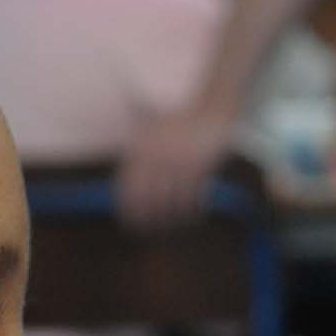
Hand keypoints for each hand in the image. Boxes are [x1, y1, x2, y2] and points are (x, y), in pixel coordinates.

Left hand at [115, 102, 236, 226]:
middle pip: (150, 200)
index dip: (130, 210)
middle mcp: (157, 157)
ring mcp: (179, 163)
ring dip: (172, 218)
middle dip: (150, 220)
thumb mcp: (150, 126)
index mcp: (141, 148)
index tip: (131, 223)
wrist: (211, 105)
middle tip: (152, 231)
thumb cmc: (179, 117)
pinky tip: (192, 216)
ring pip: (172, 201)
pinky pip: (193, 197)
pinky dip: (192, 210)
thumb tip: (124, 173)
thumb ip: (136, 147)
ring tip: (172, 226)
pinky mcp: (200, 167)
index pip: (129, 188)